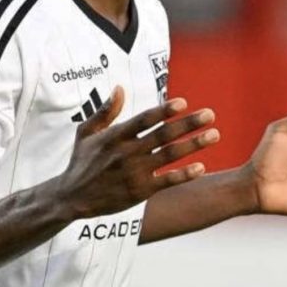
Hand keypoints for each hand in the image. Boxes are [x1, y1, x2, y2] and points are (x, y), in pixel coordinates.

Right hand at [56, 86, 219, 219]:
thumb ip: (105, 111)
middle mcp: (127, 153)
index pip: (144, 120)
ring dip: (194, 145)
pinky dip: (184, 174)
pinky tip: (202, 167)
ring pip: (169, 156)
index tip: (183, 103)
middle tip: (210, 115)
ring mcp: (134, 173)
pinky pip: (167, 182)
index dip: (164, 111)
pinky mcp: (140, 192)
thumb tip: (119, 88)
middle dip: (188, 124)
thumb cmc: (81, 161)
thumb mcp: (86, 132)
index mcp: (115, 136)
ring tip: (214, 135)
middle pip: (163, 135)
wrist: (72, 198)